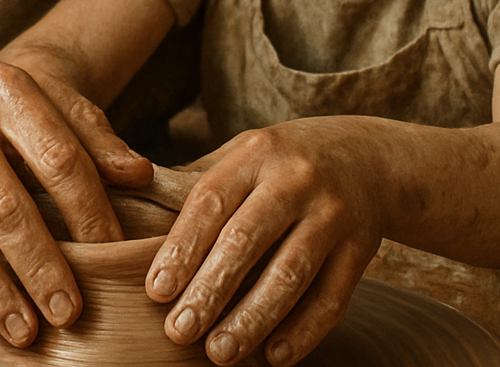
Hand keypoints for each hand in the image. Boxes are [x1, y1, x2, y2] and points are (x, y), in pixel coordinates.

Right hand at [0, 42, 152, 346]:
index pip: (58, 156)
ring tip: (27, 331)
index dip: (90, 210)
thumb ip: (86, 132)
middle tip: (71, 312)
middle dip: (42, 266)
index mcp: (5, 87)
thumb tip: (141, 175)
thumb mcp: (30, 93)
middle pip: (6, 204)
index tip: (113, 251)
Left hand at [143, 120, 383, 366]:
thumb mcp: (244, 154)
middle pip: (247, 239)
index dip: (182, 248)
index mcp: (256, 153)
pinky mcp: (361, 248)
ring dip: (252, 318)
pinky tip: (272, 356)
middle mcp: (295, 179)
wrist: (368, 157)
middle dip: (211, 289)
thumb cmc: (284, 163)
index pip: (211, 201)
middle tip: (178, 331)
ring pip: (290, 272)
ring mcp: (333, 214)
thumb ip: (201, 184)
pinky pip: (331, 298)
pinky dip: (302, 332)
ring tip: (219, 352)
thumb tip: (131, 209)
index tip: (155, 291)